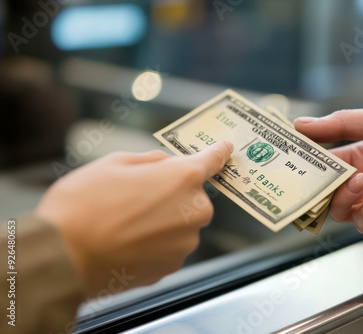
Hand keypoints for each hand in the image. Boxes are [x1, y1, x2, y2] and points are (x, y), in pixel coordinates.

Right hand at [35, 141, 232, 296]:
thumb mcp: (114, 163)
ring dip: (162, 220)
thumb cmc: (84, 204)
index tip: (226, 148)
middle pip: (192, 197)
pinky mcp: (171, 267)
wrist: (63, 257)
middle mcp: (193, 212)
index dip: (218, 153)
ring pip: (180, 224)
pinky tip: (126, 242)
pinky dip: (153, 243)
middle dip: (172, 193)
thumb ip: (151, 161)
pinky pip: (168, 246)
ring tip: (124, 222)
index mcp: (183, 179)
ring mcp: (184, 244)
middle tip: (137, 195)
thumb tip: (167, 164)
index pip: (211, 160)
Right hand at [295, 106, 362, 243]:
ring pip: (336, 209)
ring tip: (362, 180)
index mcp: (361, 154)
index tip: (282, 152)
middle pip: (322, 187)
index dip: (302, 156)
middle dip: (314, 182)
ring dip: (343, 195)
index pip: (321, 158)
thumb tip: (302, 124)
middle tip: (308, 175)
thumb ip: (345, 122)